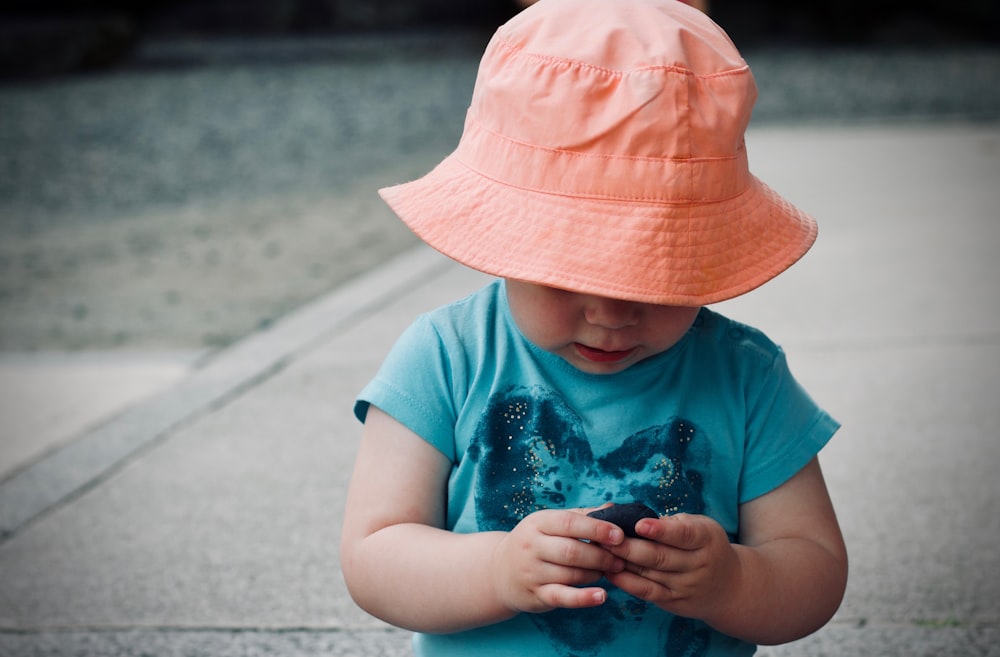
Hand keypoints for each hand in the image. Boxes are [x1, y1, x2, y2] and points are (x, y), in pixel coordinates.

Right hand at [490, 509, 625, 614]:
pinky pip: (563, 597)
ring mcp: (532, 572)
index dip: (596, 529)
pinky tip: (601, 596)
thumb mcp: (550, 523)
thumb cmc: (535, 542)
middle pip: (572, 551)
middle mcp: (531, 547)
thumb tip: (613, 509)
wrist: (499, 571)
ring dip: (596, 573)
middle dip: (601, 556)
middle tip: (620, 559)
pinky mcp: (536, 595)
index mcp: (537, 523)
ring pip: (571, 574)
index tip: (619, 535)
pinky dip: (584, 598)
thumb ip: (582, 516)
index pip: (569, 523)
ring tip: (609, 571)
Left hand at [604, 513, 740, 620]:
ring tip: (600, 551)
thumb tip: (635, 518)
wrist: (730, 587)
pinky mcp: (674, 602)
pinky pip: (647, 593)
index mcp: (706, 539)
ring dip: (622, 563)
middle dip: (629, 546)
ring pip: (649, 575)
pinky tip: (609, 571)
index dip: (661, 530)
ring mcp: (686, 586)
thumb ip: (673, 523)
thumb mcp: (701, 527)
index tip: (639, 524)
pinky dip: (626, 582)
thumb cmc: (707, 547)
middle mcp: (698, 565)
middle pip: (660, 557)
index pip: (683, 535)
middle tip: (603, 536)